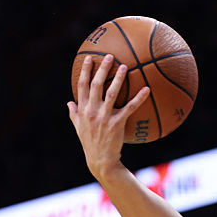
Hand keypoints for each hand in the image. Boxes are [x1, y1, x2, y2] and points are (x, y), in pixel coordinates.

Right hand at [67, 55, 149, 177]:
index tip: (88, 58)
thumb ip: (74, 114)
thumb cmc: (90, 143)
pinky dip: (139, 98)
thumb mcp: (78, 128)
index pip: (81, 86)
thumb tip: (69, 102)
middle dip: (102, 69)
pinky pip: (130, 108)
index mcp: (82, 110)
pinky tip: (147, 89)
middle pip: (95, 85)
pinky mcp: (117, 124)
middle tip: (109, 56)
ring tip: (125, 66)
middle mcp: (91, 111)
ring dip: (118, 78)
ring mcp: (104, 117)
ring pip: (112, 93)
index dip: (84, 71)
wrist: (100, 160)